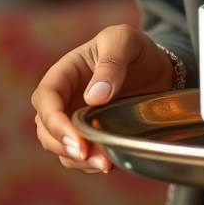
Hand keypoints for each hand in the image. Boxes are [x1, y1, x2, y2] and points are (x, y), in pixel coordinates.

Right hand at [31, 24, 175, 173]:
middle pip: (46, 128)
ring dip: (78, 160)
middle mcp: (65, 98)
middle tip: (89, 154)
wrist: (157, 67)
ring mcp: (75, 119)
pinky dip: (89, 163)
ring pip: (61, 147)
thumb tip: (94, 97)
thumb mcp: (125, 40)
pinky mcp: (89, 135)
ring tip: (105, 163)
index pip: (46, 97)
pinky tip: (109, 162)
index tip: (75, 137)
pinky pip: (80, 156)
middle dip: (64, 145)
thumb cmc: (135, 48)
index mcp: (66, 72)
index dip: (53, 120)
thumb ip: (112, 62)